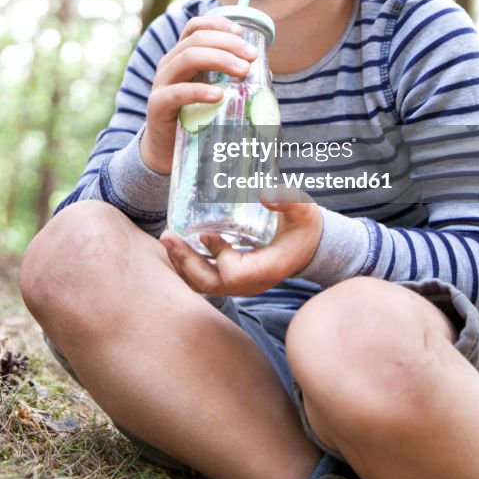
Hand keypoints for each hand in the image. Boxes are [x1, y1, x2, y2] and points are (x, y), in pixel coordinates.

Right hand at [140, 15, 257, 174]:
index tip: (242, 33)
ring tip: (243, 70)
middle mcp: (169, 64)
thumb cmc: (194, 118)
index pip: (194, 28)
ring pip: (187, 58)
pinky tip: (218, 96)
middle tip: (252, 56)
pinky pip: (177, 93)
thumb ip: (234, 80)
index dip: (218, 24)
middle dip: (228, 43)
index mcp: (181, 56)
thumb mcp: (213, 92)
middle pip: (196, 40)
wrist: (167, 152)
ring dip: (219, 59)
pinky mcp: (158, 105)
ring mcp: (161, 84)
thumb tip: (266, 72)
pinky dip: (199, 91)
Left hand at [159, 198, 323, 296]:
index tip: (205, 232)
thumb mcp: (303, 211)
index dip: (217, 254)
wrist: (310, 247)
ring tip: (168, 240)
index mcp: (267, 268)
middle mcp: (252, 283)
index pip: (234, 272)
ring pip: (203, 285)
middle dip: (185, 261)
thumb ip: (288, 200)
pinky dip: (189, 266)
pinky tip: (179, 246)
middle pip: (210, 284)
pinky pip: (206, 280)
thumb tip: (265, 192)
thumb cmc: (305, 227)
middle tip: (168, 236)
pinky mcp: (235, 280)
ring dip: (182, 265)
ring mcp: (242, 285)